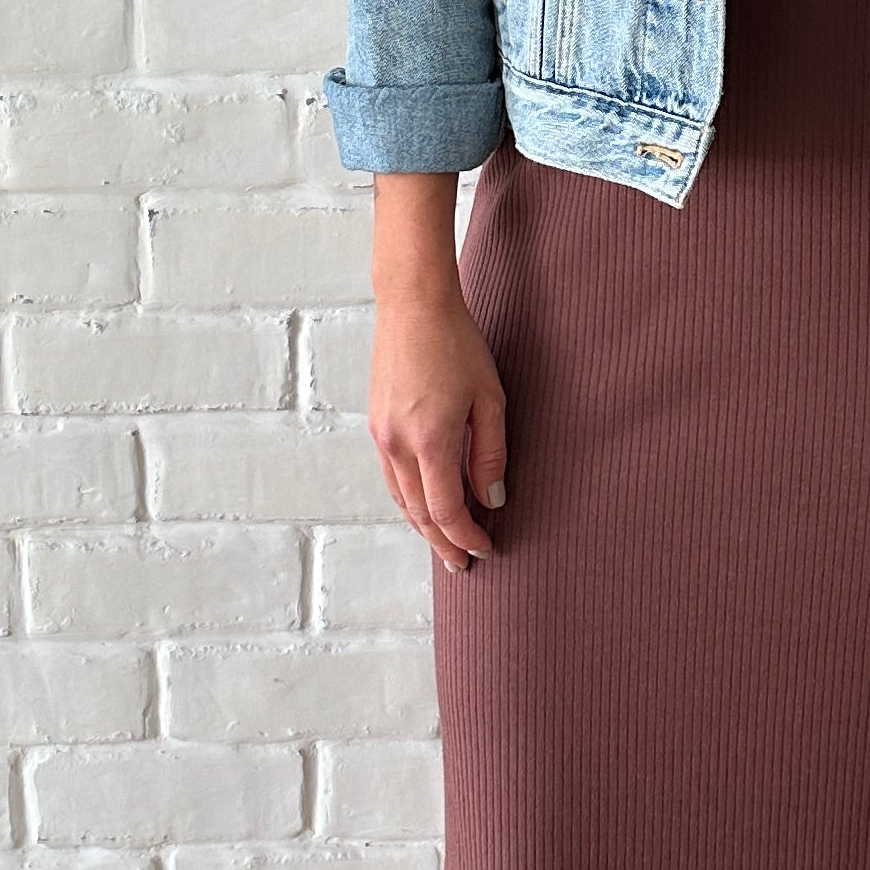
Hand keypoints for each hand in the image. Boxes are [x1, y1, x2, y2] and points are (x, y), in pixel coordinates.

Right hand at [368, 274, 507, 573]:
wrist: (413, 305)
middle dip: (443, 543)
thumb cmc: (458, 345)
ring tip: (444, 544)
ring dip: (423, 526)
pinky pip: (391, 477)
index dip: (467, 537)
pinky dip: (408, 500)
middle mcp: (399, 445)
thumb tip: (492, 500)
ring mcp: (382, 435)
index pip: (447, 510)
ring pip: (400, 499)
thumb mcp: (490, 399)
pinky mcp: (377, 424)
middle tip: (463, 564)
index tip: (486, 549)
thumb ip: (492, 454)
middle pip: (419, 514)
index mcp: (431, 441)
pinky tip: (423, 505)